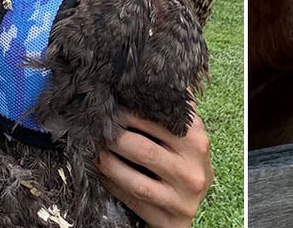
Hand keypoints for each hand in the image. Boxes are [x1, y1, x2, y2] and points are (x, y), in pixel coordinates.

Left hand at [97, 107, 213, 227]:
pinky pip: (132, 202)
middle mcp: (193, 171)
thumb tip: (152, 78)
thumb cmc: (184, 163)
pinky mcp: (169, 220)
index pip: (160, 122)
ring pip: (135, 181)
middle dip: (114, 140)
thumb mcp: (186, 138)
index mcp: (198, 142)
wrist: (190, 204)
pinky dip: (113, 186)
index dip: (131, 114)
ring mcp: (182, 199)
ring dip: (109, 165)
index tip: (111, 107)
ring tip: (94, 151)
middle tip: (95, 130)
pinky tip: (101, 174)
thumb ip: (173, 112)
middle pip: (144, 151)